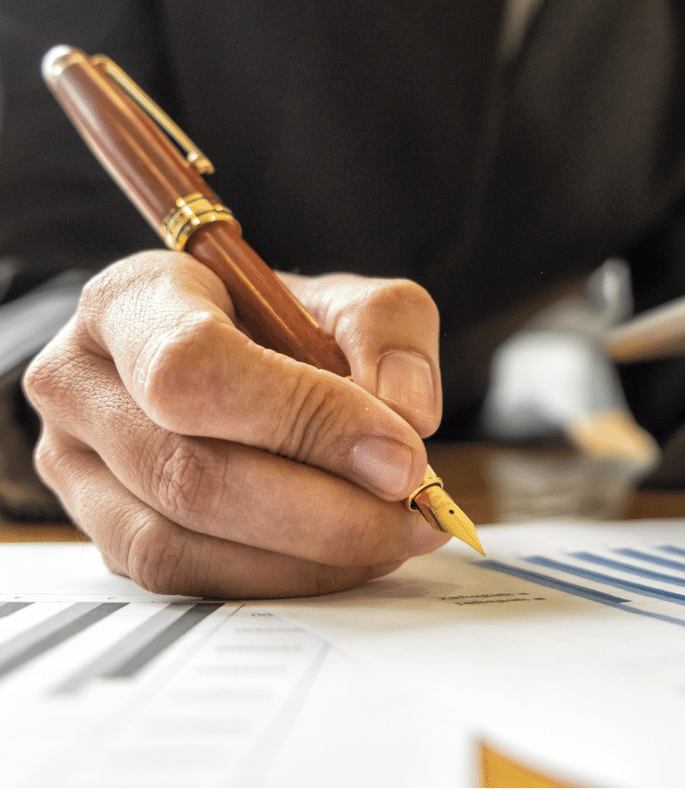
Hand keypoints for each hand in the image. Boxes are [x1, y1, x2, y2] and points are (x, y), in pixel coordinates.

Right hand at [23, 251, 450, 597]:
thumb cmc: (282, 326)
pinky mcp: (101, 534)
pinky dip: (279, 579)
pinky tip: (347, 559)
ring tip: (393, 536)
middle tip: (416, 512)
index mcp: (131, 299)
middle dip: (323, 508)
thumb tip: (407, 412)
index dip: (303, 419)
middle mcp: (79, 382)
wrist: (235, 362)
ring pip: (179, 541)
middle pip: (187, 470)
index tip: (401, 456)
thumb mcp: (345, 299)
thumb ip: (388, 329)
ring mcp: (75, 468)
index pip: (193, 367)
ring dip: (306, 556)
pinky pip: (186, 579)